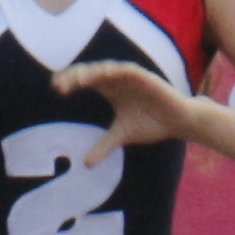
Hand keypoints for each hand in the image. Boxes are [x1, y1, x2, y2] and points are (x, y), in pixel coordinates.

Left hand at [69, 61, 191, 163]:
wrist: (178, 122)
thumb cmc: (151, 124)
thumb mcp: (122, 136)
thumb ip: (103, 146)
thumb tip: (85, 165)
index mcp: (110, 89)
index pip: (85, 80)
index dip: (70, 81)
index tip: (56, 88)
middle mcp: (117, 80)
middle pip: (91, 72)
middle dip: (74, 76)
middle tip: (59, 85)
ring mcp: (131, 77)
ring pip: (107, 69)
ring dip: (92, 72)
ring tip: (77, 79)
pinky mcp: (146, 77)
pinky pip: (128, 70)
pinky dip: (116, 70)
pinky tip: (104, 73)